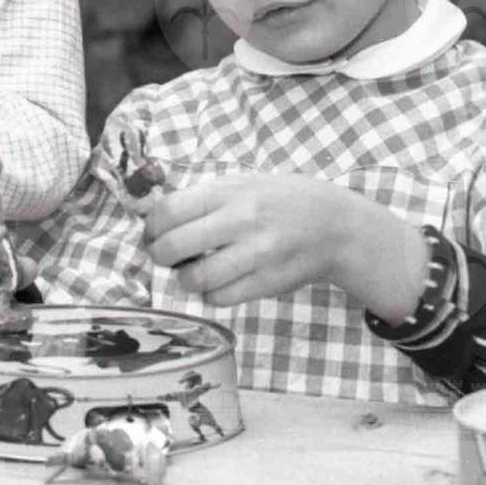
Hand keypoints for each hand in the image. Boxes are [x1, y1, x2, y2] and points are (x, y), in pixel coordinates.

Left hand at [147, 171, 361, 309]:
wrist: (335, 225)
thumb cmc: (280, 201)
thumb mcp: (242, 185)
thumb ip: (203, 200)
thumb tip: (156, 220)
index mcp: (228, 192)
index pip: (168, 211)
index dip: (150, 227)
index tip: (151, 234)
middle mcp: (240, 221)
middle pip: (174, 246)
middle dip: (160, 256)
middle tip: (165, 256)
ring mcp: (255, 254)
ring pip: (195, 279)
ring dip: (184, 279)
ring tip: (191, 272)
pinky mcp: (267, 283)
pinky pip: (220, 298)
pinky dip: (210, 295)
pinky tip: (217, 284)